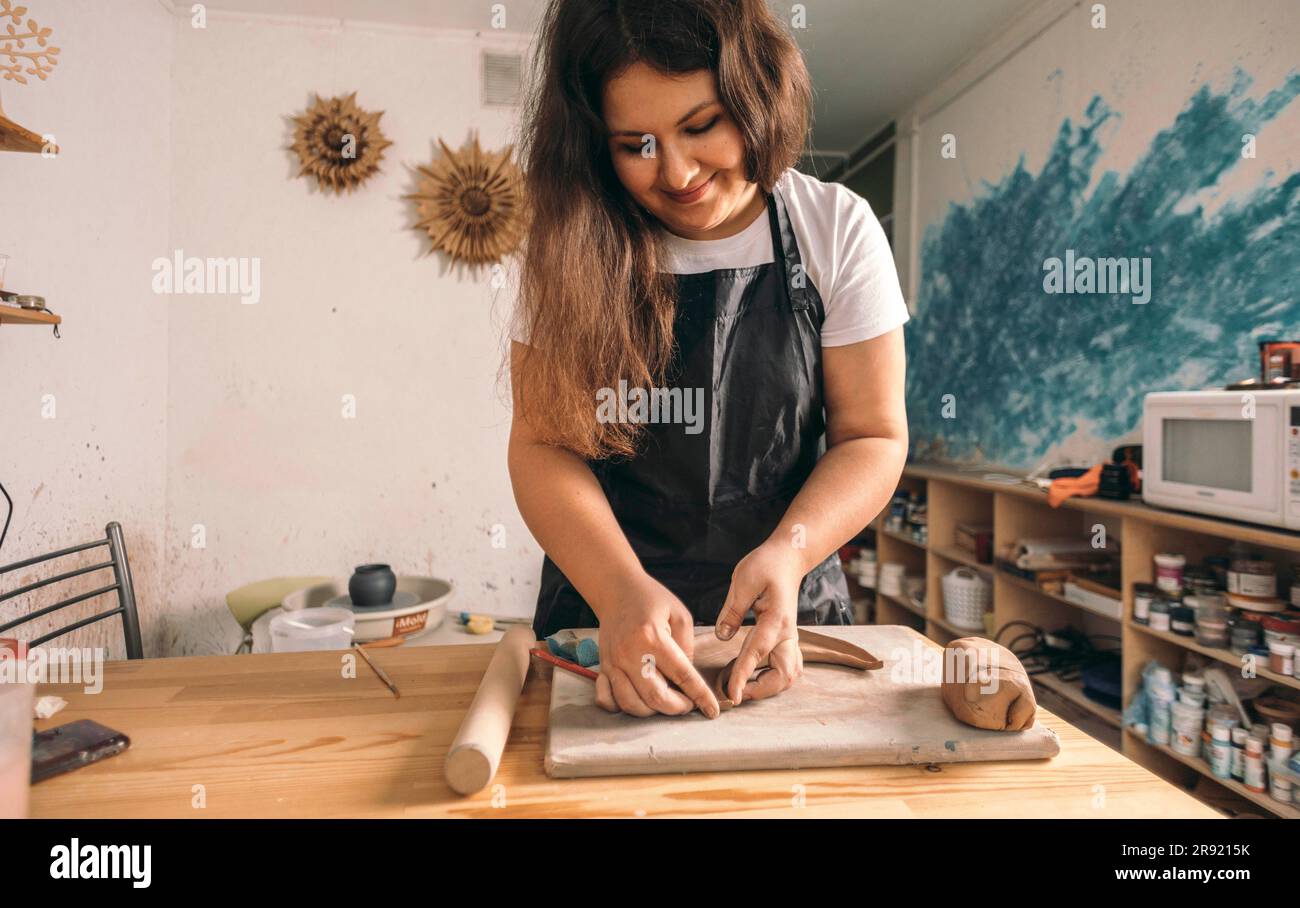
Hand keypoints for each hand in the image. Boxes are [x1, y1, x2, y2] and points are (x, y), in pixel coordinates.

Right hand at [594, 575, 719, 718]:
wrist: (616, 590)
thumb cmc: (651, 600)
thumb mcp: (680, 616)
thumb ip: (687, 650)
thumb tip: (687, 682)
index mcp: (652, 637)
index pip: (682, 675)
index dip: (700, 696)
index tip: (712, 710)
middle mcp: (629, 653)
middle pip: (656, 698)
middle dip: (677, 708)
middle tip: (689, 704)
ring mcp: (613, 662)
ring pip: (631, 705)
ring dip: (653, 711)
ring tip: (666, 701)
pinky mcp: (603, 667)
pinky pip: (607, 700)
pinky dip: (622, 707)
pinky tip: (638, 700)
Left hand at [714, 541, 804, 704]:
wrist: (789, 557)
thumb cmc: (766, 564)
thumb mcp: (743, 580)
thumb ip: (732, 610)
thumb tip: (723, 636)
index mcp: (776, 620)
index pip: (758, 653)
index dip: (743, 676)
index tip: (731, 694)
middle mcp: (788, 633)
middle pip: (784, 675)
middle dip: (761, 690)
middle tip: (735, 693)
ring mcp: (790, 637)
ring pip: (789, 675)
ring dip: (769, 686)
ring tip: (743, 688)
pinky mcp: (787, 638)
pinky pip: (787, 666)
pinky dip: (773, 678)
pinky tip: (755, 677)